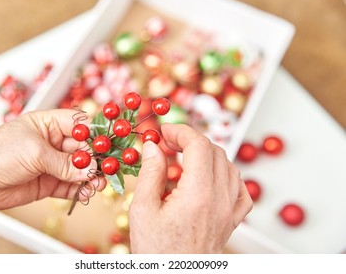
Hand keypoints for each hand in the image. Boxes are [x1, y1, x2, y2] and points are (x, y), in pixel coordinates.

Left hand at [0, 109, 105, 223]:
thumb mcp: (35, 152)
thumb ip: (64, 163)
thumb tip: (90, 170)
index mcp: (48, 125)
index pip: (79, 124)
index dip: (95, 133)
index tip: (110, 143)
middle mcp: (52, 143)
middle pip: (83, 149)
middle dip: (96, 159)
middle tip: (108, 168)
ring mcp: (51, 164)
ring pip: (79, 169)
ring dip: (91, 176)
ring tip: (99, 183)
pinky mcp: (49, 183)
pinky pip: (71, 186)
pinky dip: (81, 189)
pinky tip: (87, 192)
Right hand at [129, 123, 252, 252]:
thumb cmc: (157, 252)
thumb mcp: (143, 210)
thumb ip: (150, 173)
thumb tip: (153, 146)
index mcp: (198, 194)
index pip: (198, 145)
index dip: (180, 131)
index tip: (163, 132)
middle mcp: (220, 200)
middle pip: (214, 151)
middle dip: (190, 140)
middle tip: (168, 144)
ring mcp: (230, 211)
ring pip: (229, 165)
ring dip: (207, 155)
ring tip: (184, 160)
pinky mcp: (232, 221)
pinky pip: (241, 189)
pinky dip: (227, 175)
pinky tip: (211, 178)